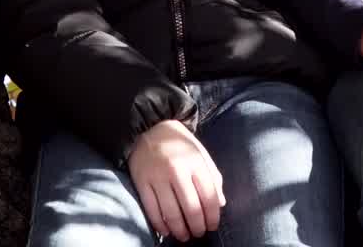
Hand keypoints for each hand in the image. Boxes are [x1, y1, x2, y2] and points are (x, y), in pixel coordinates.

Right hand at [127, 119, 224, 240]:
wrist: (150, 127)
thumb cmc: (180, 144)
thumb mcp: (201, 154)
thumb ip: (213, 177)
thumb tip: (221, 204)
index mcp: (195, 162)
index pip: (209, 196)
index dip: (213, 216)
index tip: (213, 226)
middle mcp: (177, 169)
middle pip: (191, 207)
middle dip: (198, 226)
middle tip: (199, 233)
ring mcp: (157, 176)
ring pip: (171, 212)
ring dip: (180, 230)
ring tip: (185, 236)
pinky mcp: (141, 181)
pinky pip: (152, 209)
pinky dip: (160, 224)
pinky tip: (167, 230)